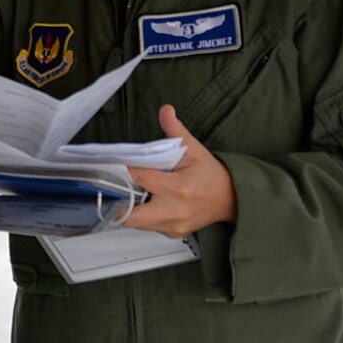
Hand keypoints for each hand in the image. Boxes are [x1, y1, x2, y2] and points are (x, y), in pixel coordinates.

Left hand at [124, 105, 237, 235]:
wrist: (230, 199)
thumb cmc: (210, 175)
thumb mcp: (194, 149)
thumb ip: (175, 130)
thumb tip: (166, 110)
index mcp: (178, 188)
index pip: (139, 179)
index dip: (124, 170)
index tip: (116, 164)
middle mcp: (174, 210)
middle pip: (130, 215)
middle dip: (117, 201)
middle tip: (112, 187)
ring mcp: (172, 225)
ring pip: (135, 223)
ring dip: (127, 208)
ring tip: (128, 192)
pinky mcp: (172, 232)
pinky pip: (146, 227)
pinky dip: (141, 215)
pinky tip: (144, 201)